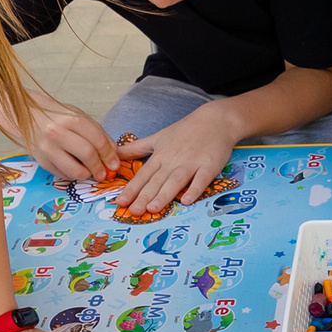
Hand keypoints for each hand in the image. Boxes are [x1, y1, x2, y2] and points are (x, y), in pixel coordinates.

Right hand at [32, 106, 116, 182]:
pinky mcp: (42, 162)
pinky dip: (74, 176)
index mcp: (71, 120)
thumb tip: (114, 156)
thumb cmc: (60, 117)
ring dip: (87, 175)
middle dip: (100, 168)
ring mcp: (47, 149)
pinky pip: (64, 176)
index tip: (115, 164)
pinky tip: (76, 168)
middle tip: (104, 173)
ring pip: (75, 171)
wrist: (31, 117)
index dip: (110, 155)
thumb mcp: (81, 118)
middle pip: (87, 155)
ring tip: (90, 172)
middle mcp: (57, 133)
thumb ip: (99, 135)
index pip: (97, 141)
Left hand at [119, 106, 240, 213]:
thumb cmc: (186, 130)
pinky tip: (187, 201)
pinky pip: (201, 180)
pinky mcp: (209, 165)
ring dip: (164, 195)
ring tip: (153, 209)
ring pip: (175, 181)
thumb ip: (137, 148)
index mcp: (160, 155)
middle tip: (133, 211)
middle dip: (144, 197)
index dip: (132, 189)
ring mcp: (191, 163)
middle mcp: (173, 160)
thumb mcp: (158, 136)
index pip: (143, 175)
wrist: (215, 120)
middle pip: (156, 181)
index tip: (120, 202)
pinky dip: (194, 190)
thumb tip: (116, 153)